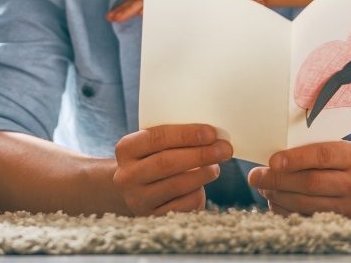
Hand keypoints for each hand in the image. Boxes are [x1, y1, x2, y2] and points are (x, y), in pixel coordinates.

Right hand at [113, 124, 231, 214]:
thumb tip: (210, 136)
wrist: (129, 190)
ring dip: (202, 175)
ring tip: (216, 167)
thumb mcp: (149, 146)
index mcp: (125, 149)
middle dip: (200, 154)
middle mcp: (127, 175)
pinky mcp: (152, 218)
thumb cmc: (148, 160)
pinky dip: (197, 194)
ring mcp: (138, 199)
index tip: (211, 133)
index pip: (157, 137)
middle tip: (224, 149)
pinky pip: (182, 206)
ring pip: (176, 185)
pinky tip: (202, 186)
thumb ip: (170, 139)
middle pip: (167, 162)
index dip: (186, 135)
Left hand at [247, 140, 350, 216]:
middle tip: (255, 176)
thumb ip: (304, 146)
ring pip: (306, 203)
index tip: (272, 162)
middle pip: (311, 183)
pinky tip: (273, 199)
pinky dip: (284, 209)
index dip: (295, 159)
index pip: (322, 155)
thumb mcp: (327, 145)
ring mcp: (349, 205)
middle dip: (278, 180)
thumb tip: (269, 153)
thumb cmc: (333, 159)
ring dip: (278, 196)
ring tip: (262, 187)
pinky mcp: (338, 222)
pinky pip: (304, 217)